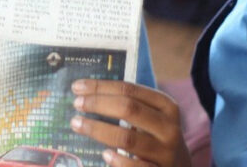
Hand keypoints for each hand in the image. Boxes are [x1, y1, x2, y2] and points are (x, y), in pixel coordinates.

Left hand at [70, 79, 189, 166]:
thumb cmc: (156, 137)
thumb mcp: (152, 118)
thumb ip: (129, 106)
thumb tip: (86, 94)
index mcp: (166, 107)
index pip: (129, 89)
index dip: (101, 87)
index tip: (77, 87)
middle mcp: (169, 128)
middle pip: (128, 109)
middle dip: (98, 104)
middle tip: (77, 104)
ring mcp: (166, 152)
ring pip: (127, 138)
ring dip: (98, 130)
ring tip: (77, 124)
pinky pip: (137, 166)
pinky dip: (119, 161)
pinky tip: (105, 154)